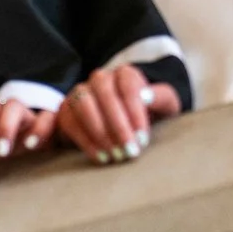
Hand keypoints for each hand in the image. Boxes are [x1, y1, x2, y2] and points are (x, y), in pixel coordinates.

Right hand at [58, 64, 181, 163]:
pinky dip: (85, 141)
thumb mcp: (165, 104)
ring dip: (99, 132)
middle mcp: (100, 79)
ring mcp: (81, 92)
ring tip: (115, 155)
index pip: (128, 86)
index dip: (135, 112)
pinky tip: (101, 157)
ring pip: (83, 105)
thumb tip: (146, 96)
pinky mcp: (67, 110)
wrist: (129, 121)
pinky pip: (70, 122)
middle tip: (129, 150)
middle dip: (117, 125)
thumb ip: (161, 96)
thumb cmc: (150, 112)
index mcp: (125, 74)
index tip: (143, 138)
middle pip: (104, 94)